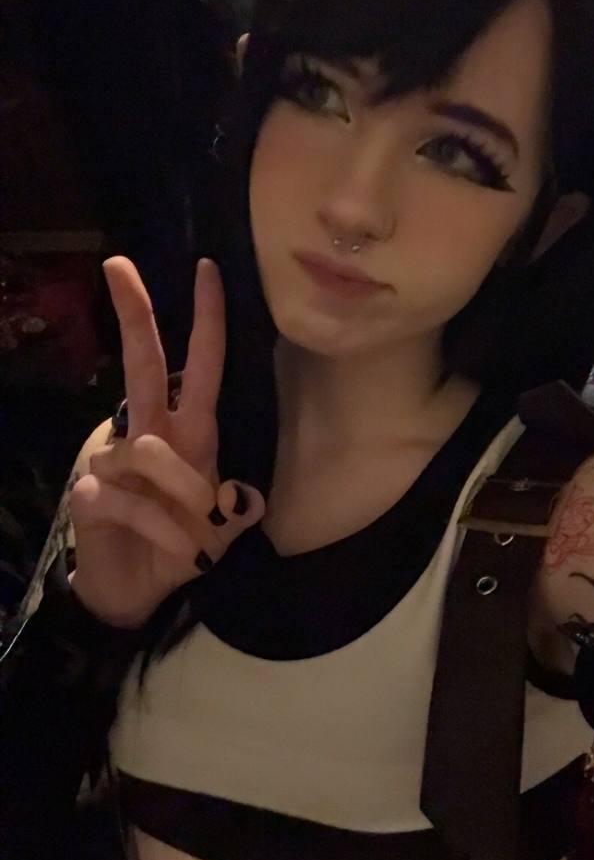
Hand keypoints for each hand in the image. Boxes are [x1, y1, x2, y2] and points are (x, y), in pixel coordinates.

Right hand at [68, 256, 264, 628]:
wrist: (135, 594)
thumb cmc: (180, 547)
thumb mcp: (224, 528)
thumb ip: (238, 507)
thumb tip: (238, 495)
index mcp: (188, 433)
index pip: (200, 366)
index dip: (206, 321)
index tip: (208, 269)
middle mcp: (148, 435)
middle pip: (142, 364)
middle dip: (134, 314)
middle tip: (119, 265)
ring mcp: (112, 461)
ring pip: (151, 452)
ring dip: (186, 497)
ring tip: (198, 538)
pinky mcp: (89, 494)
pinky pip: (130, 500)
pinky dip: (164, 531)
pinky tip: (177, 553)